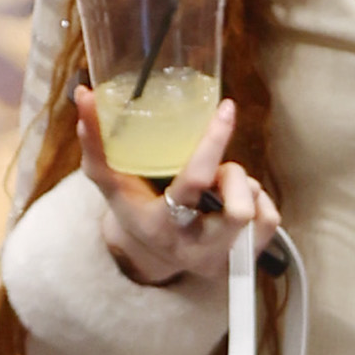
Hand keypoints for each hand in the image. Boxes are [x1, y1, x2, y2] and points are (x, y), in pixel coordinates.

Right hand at [75, 91, 277, 284]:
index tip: (226, 108)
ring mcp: (222, 258)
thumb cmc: (134, 208)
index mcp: (161, 226)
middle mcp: (194, 249)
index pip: (196, 180)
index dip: (214, 141)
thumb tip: (84, 94)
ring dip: (240, 185)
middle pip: (239, 209)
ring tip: (217, 187)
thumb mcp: (111, 183)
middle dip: (232, 175)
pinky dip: (257, 199)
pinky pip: (270, 217)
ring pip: (254, 208)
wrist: (152, 257)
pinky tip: (233, 199)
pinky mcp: (246, 260)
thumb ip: (96, 142)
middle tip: (216, 170)